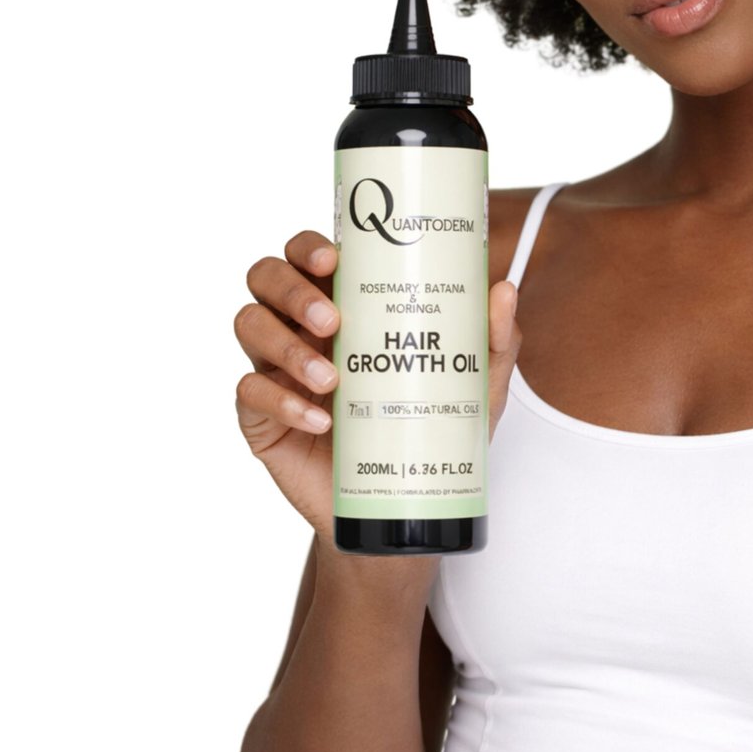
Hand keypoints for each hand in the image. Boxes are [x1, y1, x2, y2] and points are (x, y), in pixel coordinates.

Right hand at [234, 230, 520, 538]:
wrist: (401, 505)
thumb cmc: (430, 428)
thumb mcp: (473, 386)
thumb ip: (493, 340)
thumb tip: (503, 291)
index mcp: (345, 304)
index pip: (307, 255)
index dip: (308, 246)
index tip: (334, 259)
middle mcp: (301, 328)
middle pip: (266, 277)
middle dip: (293, 291)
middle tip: (333, 321)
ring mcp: (276, 369)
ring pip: (249, 325)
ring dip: (286, 346)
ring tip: (332, 379)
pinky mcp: (261, 418)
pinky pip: (249, 394)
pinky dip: (283, 401)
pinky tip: (319, 420)